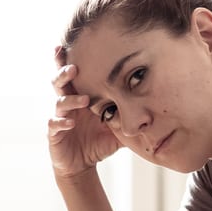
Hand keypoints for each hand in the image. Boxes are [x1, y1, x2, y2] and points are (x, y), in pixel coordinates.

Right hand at [47, 49, 121, 179]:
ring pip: (59, 101)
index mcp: (81, 97)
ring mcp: (59, 117)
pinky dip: (61, 122)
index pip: (75, 76)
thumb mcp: (118, 128)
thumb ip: (132, 117)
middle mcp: (68, 104)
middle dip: (64, 72)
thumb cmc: (98, 142)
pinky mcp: (54, 134)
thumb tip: (157, 108)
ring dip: (71, 99)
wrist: (82, 165)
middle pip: (60, 82)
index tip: (74, 45)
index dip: (71, 61)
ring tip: (84, 100)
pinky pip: (54, 124)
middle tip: (74, 67)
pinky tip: (70, 122)